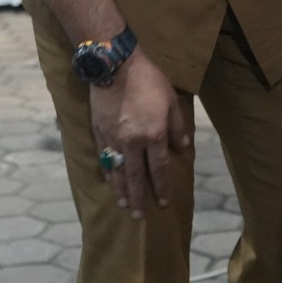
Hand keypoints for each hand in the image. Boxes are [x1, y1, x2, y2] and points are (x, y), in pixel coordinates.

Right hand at [89, 49, 192, 219]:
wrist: (115, 66)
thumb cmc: (148, 80)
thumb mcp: (171, 100)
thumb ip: (177, 126)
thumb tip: (182, 146)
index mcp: (154, 135)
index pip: (159, 169)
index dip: (162, 187)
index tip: (163, 202)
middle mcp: (133, 143)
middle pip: (137, 177)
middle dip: (139, 198)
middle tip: (140, 216)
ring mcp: (114, 139)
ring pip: (119, 172)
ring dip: (122, 191)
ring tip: (124, 206)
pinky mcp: (99, 133)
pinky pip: (104, 159)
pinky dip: (109, 173)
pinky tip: (111, 182)